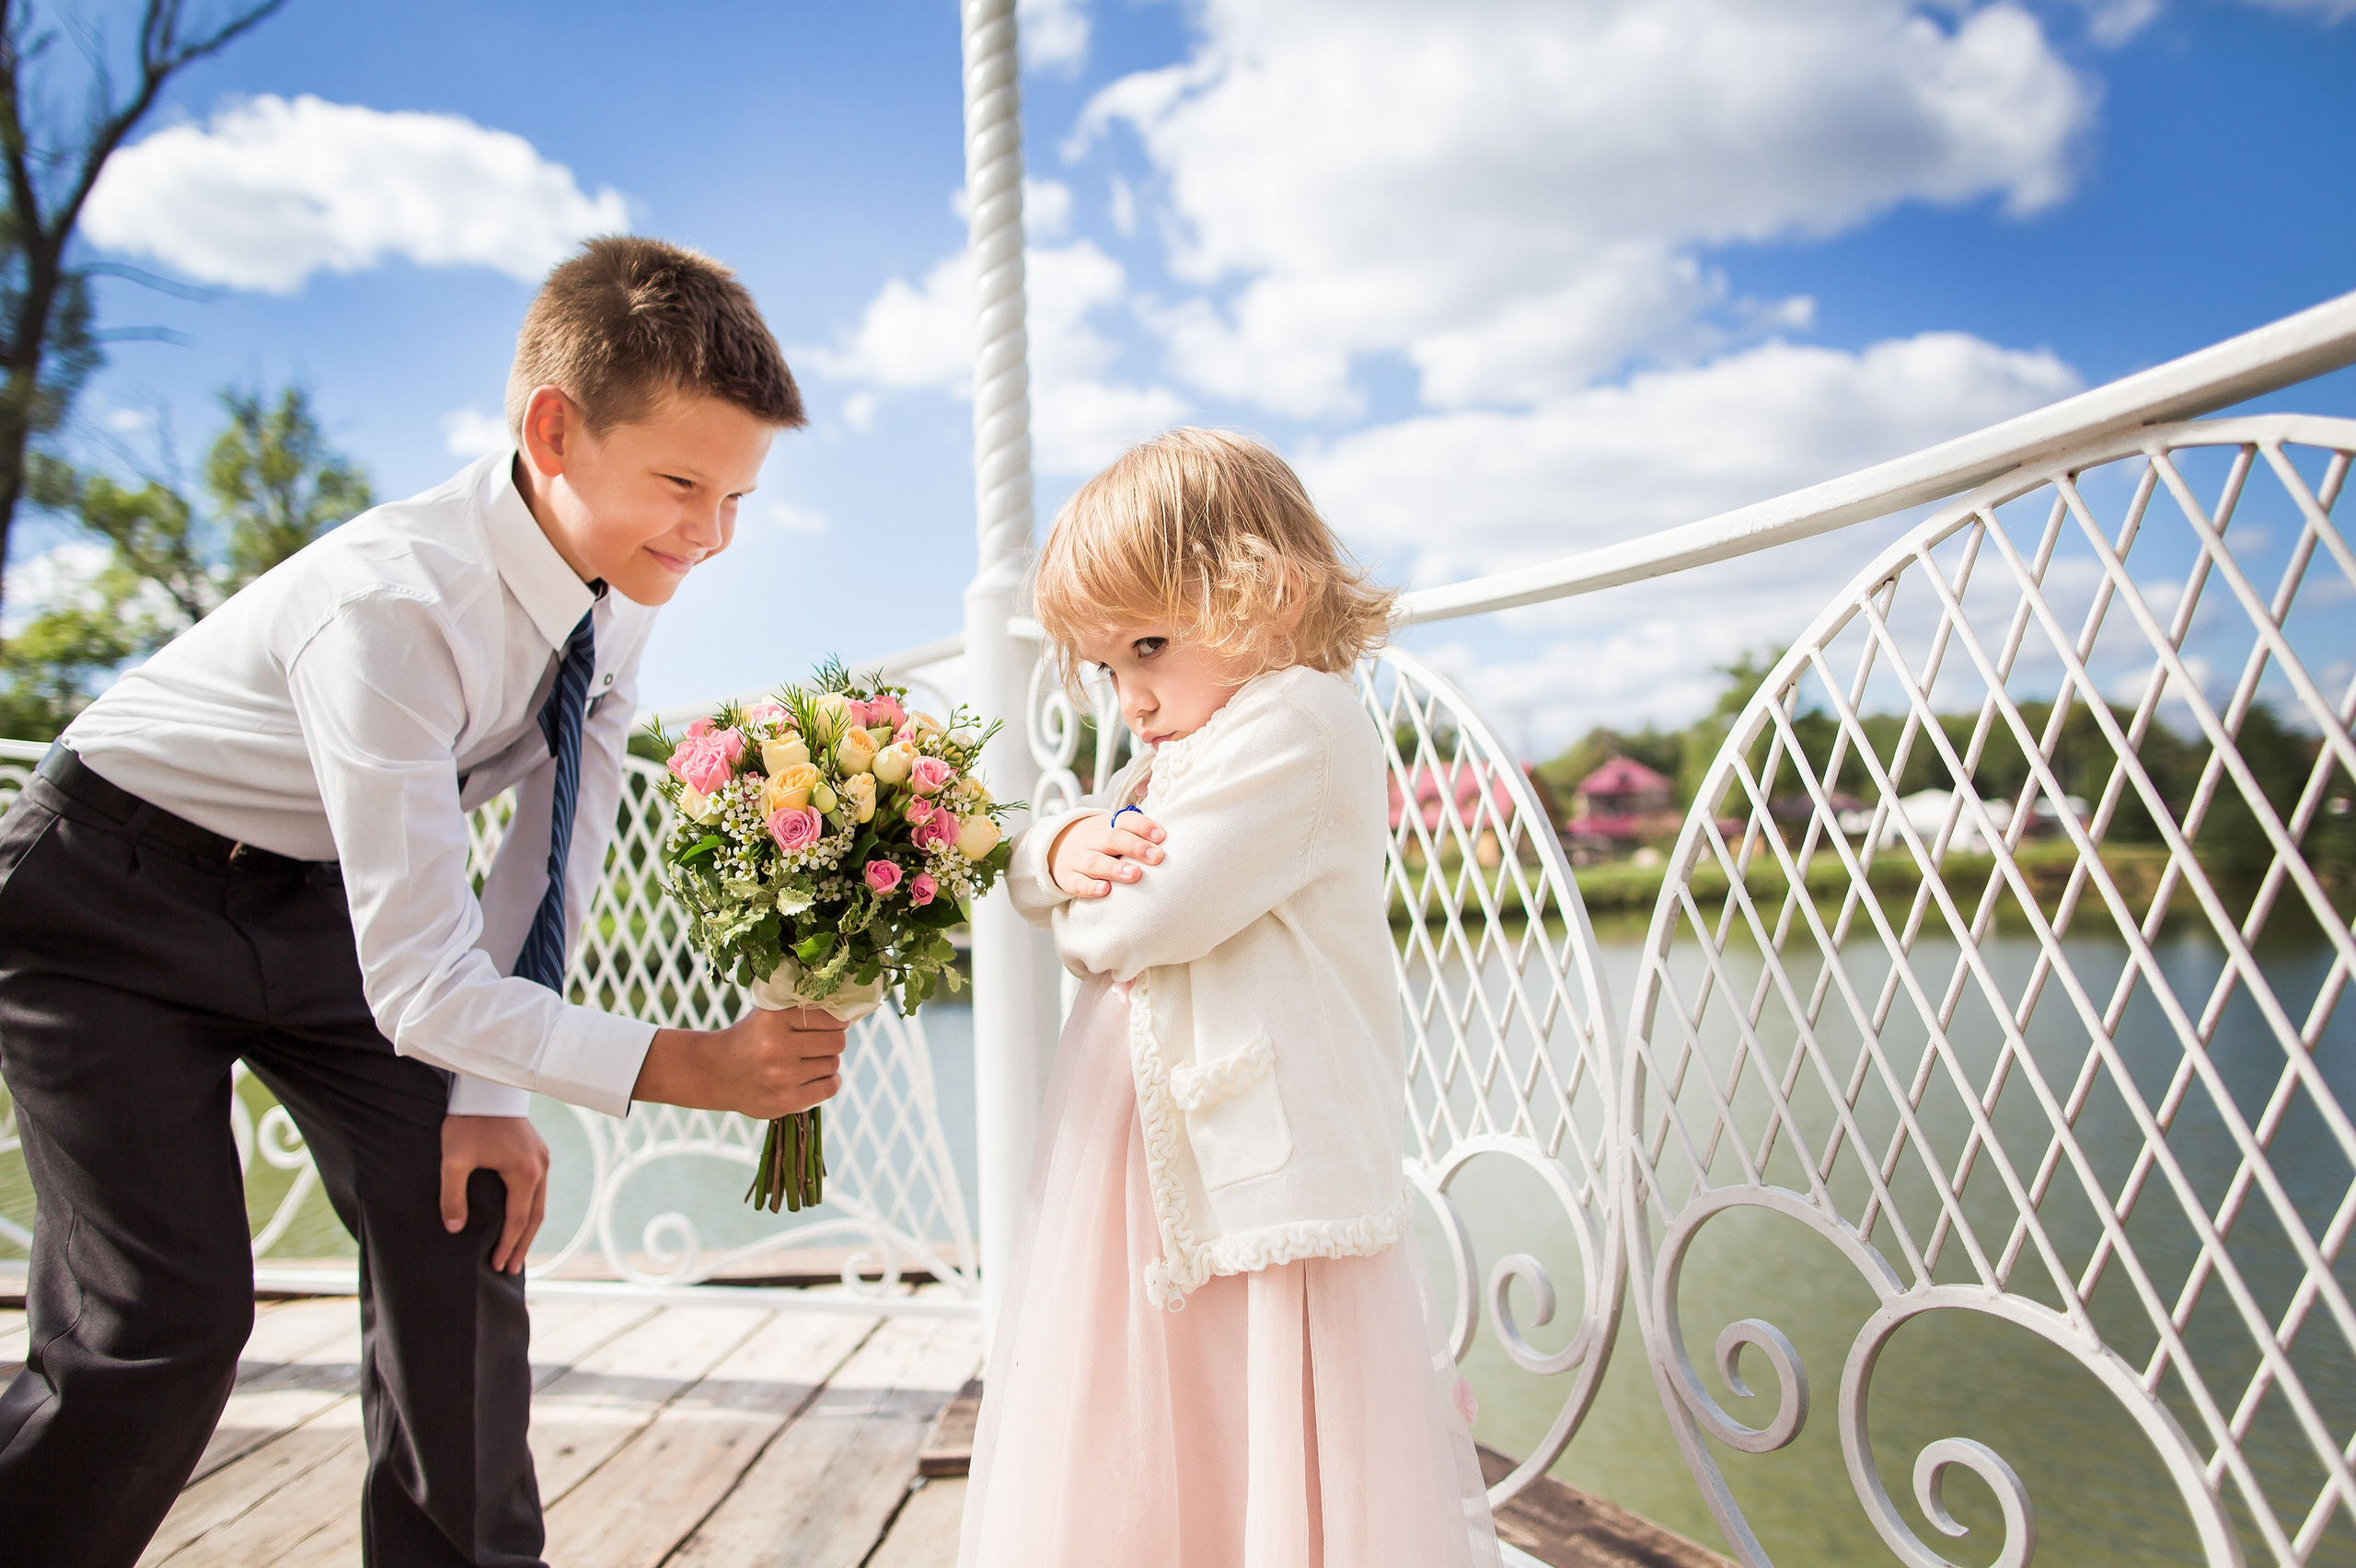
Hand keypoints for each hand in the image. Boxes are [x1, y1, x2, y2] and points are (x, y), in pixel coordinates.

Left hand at [440, 1114, 549, 1273]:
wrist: (485, 1087)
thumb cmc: (469, 1122)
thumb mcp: (454, 1160)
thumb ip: (452, 1196)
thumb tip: (454, 1228)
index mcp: (524, 1173)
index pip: (518, 1220)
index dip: (508, 1245)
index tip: (497, 1265)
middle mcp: (540, 1167)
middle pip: (536, 1216)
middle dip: (523, 1244)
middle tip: (513, 1268)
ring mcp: (541, 1158)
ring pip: (540, 1202)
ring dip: (528, 1227)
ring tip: (518, 1248)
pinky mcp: (536, 1150)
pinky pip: (538, 1188)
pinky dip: (530, 1208)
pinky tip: (520, 1214)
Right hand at [632, 1007, 846, 1118]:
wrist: (716, 1072)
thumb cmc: (751, 1038)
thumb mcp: (769, 1013)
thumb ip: (801, 1008)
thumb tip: (847, 1008)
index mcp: (775, 1019)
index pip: (830, 1018)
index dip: (837, 1021)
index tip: (834, 1024)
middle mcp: (778, 1047)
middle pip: (836, 1042)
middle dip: (833, 1041)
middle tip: (821, 1043)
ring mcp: (782, 1077)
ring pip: (833, 1064)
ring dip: (827, 1062)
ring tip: (808, 1061)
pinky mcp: (785, 1101)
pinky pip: (829, 1087)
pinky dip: (829, 1081)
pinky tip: (815, 1076)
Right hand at [1050, 809, 1164, 897]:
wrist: (1055, 849)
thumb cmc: (1099, 845)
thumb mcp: (1112, 833)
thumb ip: (1137, 836)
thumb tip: (1177, 841)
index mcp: (1107, 825)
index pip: (1125, 820)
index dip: (1144, 827)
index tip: (1161, 837)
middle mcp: (1093, 840)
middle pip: (1113, 839)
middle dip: (1135, 847)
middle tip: (1156, 857)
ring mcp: (1079, 859)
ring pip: (1096, 862)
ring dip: (1116, 868)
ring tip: (1135, 875)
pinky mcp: (1068, 878)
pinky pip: (1078, 883)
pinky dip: (1090, 887)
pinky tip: (1104, 891)